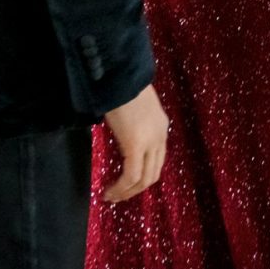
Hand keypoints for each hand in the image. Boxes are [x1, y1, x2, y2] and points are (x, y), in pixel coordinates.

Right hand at [103, 81, 169, 201]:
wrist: (119, 71)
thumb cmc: (121, 81)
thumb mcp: (133, 103)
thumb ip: (134, 120)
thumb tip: (123, 129)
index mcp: (161, 125)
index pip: (157, 160)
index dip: (143, 174)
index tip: (126, 182)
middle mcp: (160, 136)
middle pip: (153, 174)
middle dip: (136, 189)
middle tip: (118, 195)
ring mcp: (150, 141)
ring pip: (144, 179)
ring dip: (128, 192)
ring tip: (112, 197)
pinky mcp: (135, 144)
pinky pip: (131, 176)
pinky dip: (121, 188)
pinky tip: (109, 192)